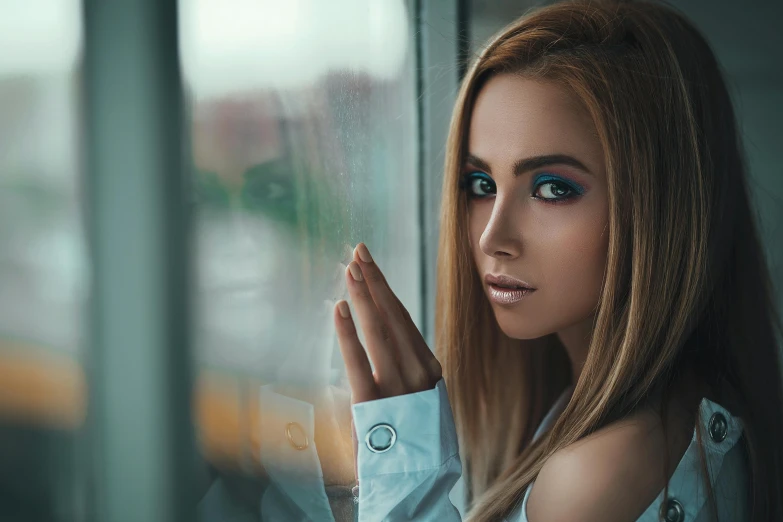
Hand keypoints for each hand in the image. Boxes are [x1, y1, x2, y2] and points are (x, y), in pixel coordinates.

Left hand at [332, 242, 442, 479]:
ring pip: (378, 330)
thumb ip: (407, 371)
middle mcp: (418, 372)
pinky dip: (348, 332)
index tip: (371, 265)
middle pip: (392, 316)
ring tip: (349, 270)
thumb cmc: (415, 441)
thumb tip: (389, 343)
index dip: (385, 289)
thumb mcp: (420, 401)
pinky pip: (358, 360)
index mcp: (430, 368)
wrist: (419, 482)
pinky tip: (339, 309)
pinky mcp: (375, 403)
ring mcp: (399, 387)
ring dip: (362, 296)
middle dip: (373, 281)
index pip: (404, 319)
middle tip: (358, 252)